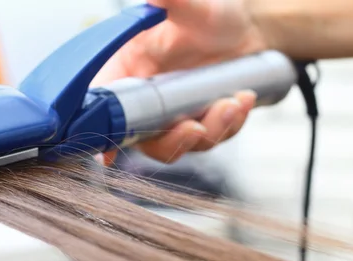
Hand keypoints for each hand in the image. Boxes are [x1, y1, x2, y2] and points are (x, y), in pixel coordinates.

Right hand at [92, 0, 268, 165]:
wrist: (249, 28)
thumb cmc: (210, 14)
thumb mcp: (190, 4)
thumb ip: (170, 0)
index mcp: (127, 73)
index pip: (104, 110)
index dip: (103, 134)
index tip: (107, 154)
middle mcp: (146, 100)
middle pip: (144, 139)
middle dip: (171, 141)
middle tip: (194, 127)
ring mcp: (173, 116)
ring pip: (180, 144)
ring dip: (207, 132)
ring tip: (232, 103)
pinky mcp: (199, 122)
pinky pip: (210, 137)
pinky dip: (228, 126)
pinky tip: (243, 100)